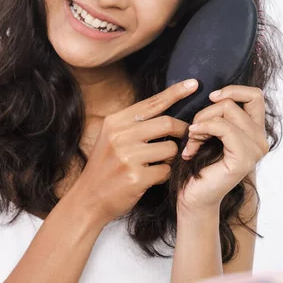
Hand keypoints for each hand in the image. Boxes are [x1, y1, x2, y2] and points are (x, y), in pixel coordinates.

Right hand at [73, 79, 198, 224]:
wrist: (88, 198)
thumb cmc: (105, 166)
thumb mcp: (111, 138)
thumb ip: (133, 124)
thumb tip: (164, 111)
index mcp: (115, 122)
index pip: (151, 103)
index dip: (175, 92)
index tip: (194, 84)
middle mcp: (120, 135)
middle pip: (167, 123)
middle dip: (182, 131)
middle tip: (185, 138)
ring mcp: (127, 156)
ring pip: (170, 148)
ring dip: (171, 157)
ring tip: (158, 163)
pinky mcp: (136, 177)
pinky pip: (166, 170)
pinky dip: (164, 174)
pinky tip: (152, 178)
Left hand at [177, 85, 268, 211]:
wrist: (193, 196)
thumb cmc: (197, 164)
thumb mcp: (209, 131)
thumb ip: (218, 114)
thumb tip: (214, 93)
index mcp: (255, 131)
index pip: (255, 95)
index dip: (232, 90)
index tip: (211, 97)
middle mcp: (261, 140)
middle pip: (232, 102)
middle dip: (206, 111)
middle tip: (193, 130)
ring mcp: (255, 150)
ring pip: (226, 111)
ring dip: (201, 122)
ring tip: (191, 141)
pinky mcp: (244, 158)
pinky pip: (224, 127)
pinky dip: (203, 129)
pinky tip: (191, 142)